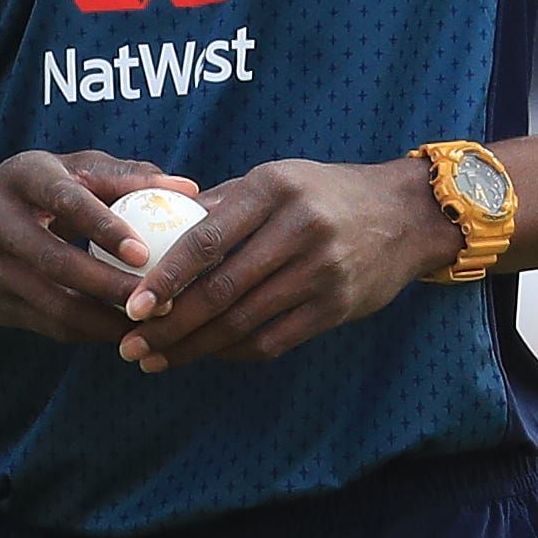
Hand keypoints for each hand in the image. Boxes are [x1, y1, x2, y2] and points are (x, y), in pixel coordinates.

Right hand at [0, 150, 196, 344]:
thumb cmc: (32, 193)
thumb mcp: (68, 171)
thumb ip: (125, 177)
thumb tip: (188, 188)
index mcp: (22, 178)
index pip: (65, 200)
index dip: (103, 227)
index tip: (143, 251)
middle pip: (56, 262)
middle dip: (111, 287)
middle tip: (162, 301)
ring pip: (53, 304)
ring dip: (105, 321)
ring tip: (152, 325)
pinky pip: (49, 326)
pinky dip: (90, 333)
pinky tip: (124, 333)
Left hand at [115, 157, 456, 370]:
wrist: (406, 215)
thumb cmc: (323, 194)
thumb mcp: (276, 179)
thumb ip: (222, 204)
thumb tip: (153, 228)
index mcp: (273, 188)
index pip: (206, 238)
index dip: (165, 277)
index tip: (132, 304)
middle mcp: (300, 228)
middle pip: (221, 289)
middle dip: (169, 325)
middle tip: (130, 345)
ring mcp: (323, 271)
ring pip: (243, 321)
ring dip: (193, 347)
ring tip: (155, 358)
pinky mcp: (338, 306)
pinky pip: (274, 339)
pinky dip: (234, 352)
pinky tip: (205, 355)